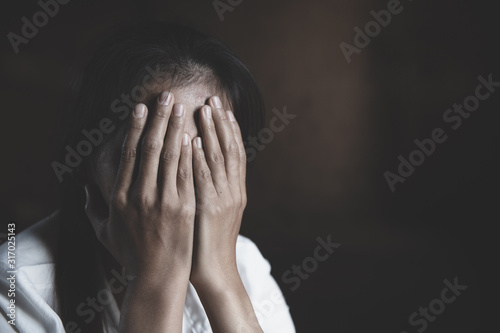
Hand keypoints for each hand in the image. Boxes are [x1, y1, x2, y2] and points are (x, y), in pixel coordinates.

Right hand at [84, 92, 194, 279]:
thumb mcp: (105, 232)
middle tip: (166, 96)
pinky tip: (194, 135)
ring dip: (176, 129)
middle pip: (150, 148)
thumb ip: (92, 209)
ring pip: (170, 157)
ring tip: (183, 107)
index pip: (129, 154)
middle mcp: (140, 195)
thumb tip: (84, 190)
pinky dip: (189, 153)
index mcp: (120, 197)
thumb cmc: (131, 253)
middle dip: (159, 119)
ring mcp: (163, 201)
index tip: (140, 107)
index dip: (135, 127)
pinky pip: (187, 174)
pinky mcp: (183, 208)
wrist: (157, 275)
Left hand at [190, 96, 262, 331]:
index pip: (235, 153)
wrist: (216, 271)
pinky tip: (194, 141)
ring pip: (220, 159)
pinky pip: (204, 179)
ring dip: (212, 132)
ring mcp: (223, 199)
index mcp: (236, 191)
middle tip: (214, 98)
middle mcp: (233, 191)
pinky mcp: (209, 209)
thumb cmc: (211, 242)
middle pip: (230, 149)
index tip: (222, 108)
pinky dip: (201, 158)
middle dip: (222, 123)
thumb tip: (202, 167)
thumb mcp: (218, 213)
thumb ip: (214, 189)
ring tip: (205, 109)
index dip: (229, 129)